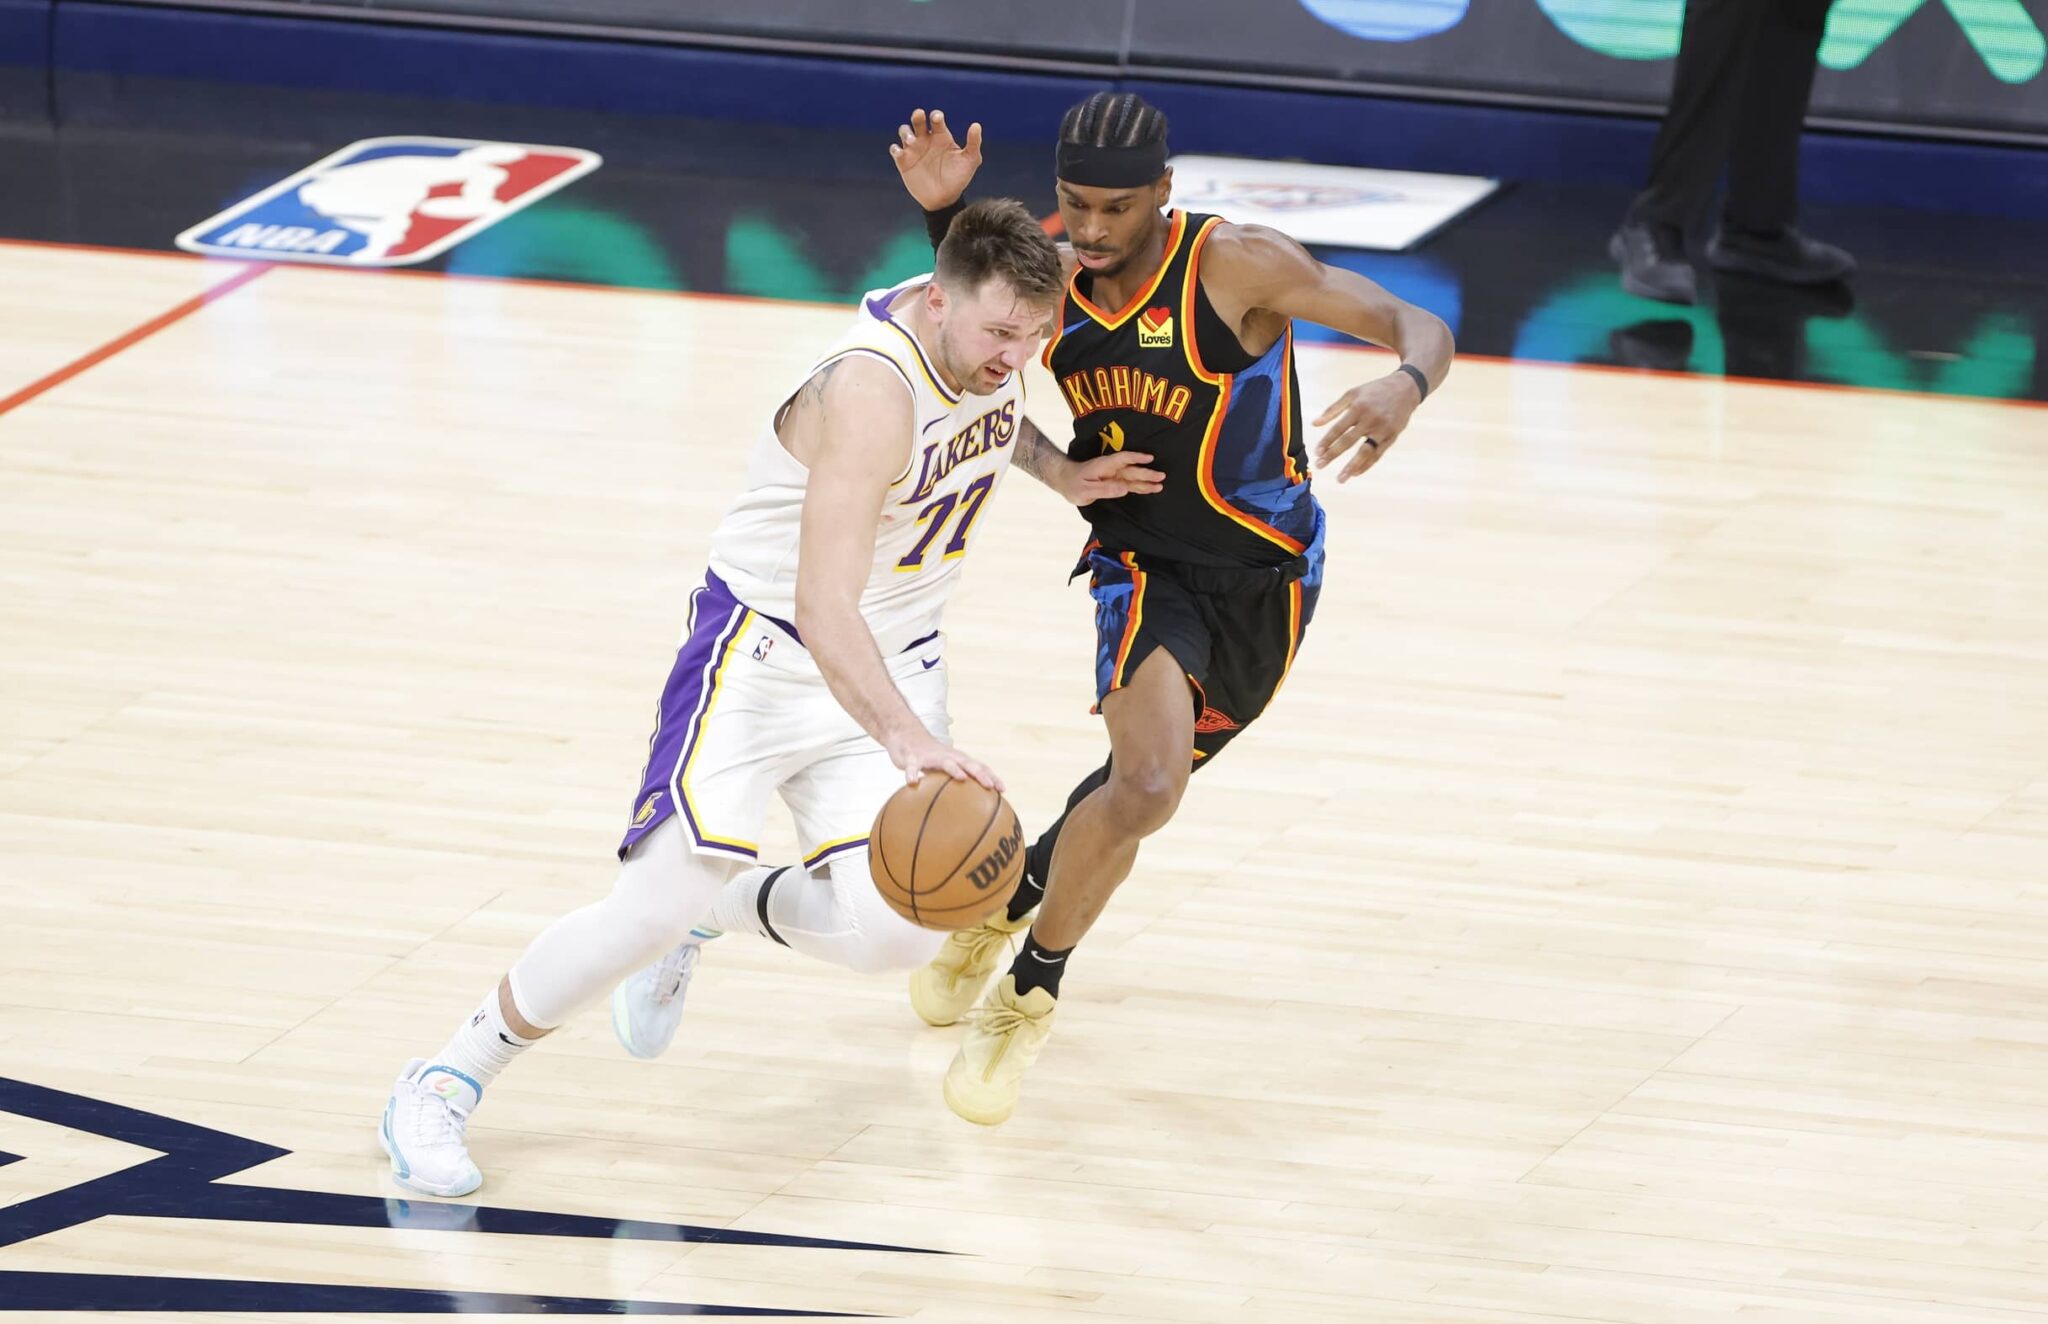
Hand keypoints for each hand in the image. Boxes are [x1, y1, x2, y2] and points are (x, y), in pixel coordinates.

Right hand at [886, 729, 1002, 791]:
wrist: (907, 735)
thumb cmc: (930, 757)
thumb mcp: (945, 769)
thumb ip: (955, 785)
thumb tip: (965, 812)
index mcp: (958, 760)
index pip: (980, 767)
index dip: (992, 777)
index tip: (1002, 790)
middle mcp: (949, 756)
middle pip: (969, 764)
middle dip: (981, 774)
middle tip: (990, 786)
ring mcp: (932, 756)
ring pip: (946, 762)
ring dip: (955, 769)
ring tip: (962, 778)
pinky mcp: (913, 757)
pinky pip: (912, 766)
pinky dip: (912, 773)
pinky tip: (912, 782)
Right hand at [889, 108, 982, 210]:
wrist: (945, 199)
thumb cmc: (958, 178)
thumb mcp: (970, 161)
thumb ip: (973, 143)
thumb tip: (976, 125)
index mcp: (941, 136)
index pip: (936, 119)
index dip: (936, 115)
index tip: (937, 119)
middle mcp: (926, 139)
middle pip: (917, 120)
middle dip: (917, 116)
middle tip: (919, 117)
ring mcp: (914, 150)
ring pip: (904, 131)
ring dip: (906, 132)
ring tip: (912, 142)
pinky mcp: (904, 162)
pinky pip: (895, 150)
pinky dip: (895, 149)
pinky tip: (901, 153)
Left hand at [1062, 450, 1163, 506]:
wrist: (1065, 480)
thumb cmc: (1073, 484)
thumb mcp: (1086, 489)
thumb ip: (1105, 489)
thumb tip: (1124, 489)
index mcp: (1105, 466)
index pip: (1123, 459)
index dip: (1136, 458)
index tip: (1150, 458)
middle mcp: (1111, 470)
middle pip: (1132, 470)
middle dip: (1147, 473)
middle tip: (1162, 476)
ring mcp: (1113, 476)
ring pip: (1133, 479)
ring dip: (1146, 482)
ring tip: (1161, 485)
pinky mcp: (1113, 483)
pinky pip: (1129, 485)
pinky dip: (1140, 487)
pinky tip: (1149, 488)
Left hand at [1311, 372, 1422, 482]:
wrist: (1406, 388)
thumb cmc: (1375, 390)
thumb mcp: (1352, 394)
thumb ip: (1333, 409)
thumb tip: (1314, 423)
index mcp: (1358, 408)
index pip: (1338, 428)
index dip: (1326, 441)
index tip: (1316, 452)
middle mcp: (1370, 419)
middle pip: (1348, 441)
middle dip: (1332, 455)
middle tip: (1319, 465)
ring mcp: (1382, 429)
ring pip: (1365, 451)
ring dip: (1351, 466)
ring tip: (1340, 478)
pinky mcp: (1392, 436)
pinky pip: (1378, 454)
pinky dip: (1366, 465)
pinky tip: (1355, 473)